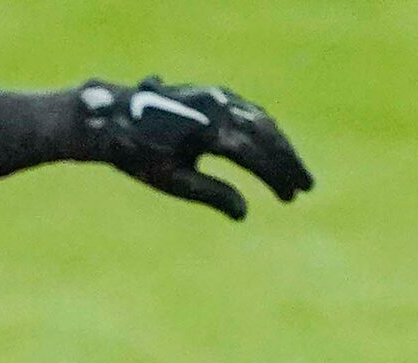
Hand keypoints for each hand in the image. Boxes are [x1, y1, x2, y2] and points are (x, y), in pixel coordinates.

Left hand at [75, 77, 314, 219]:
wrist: (113, 117)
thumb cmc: (139, 154)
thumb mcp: (172, 181)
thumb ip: (211, 194)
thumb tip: (244, 213)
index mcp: (207, 131)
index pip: (255, 155)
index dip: (277, 177)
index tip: (292, 196)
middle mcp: (216, 108)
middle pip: (266, 135)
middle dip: (287, 162)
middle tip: (305, 189)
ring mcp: (217, 97)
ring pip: (262, 121)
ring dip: (281, 147)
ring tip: (294, 175)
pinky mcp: (215, 94)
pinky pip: (250, 112)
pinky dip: (267, 132)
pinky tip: (276, 149)